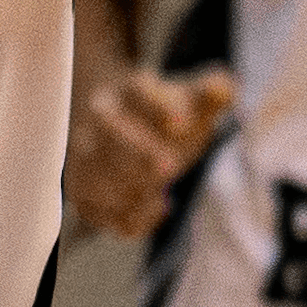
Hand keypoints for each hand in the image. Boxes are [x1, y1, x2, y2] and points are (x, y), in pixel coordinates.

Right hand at [68, 62, 235, 238]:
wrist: (121, 131)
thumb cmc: (164, 118)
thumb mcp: (192, 102)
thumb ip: (213, 93)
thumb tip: (223, 89)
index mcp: (130, 92)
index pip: (139, 92)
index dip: (159, 106)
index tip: (182, 124)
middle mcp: (100, 122)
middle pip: (109, 133)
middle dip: (137, 152)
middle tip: (169, 167)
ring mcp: (85, 158)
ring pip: (96, 174)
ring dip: (129, 188)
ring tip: (162, 192)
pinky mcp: (83, 193)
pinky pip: (98, 211)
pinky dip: (127, 216)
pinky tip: (159, 208)